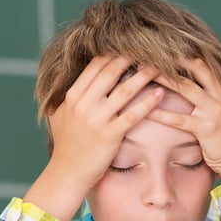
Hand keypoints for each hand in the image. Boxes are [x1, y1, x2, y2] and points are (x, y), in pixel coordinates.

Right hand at [24, 56, 162, 220]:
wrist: (66, 174)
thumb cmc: (66, 146)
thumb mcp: (59, 116)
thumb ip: (69, 97)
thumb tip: (77, 80)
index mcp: (73, 96)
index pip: (96, 65)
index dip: (115, 52)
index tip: (131, 46)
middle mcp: (84, 104)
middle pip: (111, 71)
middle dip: (133, 57)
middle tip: (152, 48)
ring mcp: (97, 119)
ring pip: (125, 90)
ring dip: (144, 75)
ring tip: (161, 66)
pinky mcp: (110, 135)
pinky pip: (132, 114)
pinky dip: (148, 103)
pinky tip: (160, 94)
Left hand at [147, 59, 220, 181]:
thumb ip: (213, 93)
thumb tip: (191, 79)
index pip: (204, 61)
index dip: (184, 50)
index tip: (164, 42)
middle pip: (195, 66)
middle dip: (172, 57)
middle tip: (149, 50)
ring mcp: (215, 111)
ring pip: (185, 88)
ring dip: (162, 78)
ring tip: (142, 72)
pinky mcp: (206, 129)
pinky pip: (179, 119)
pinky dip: (160, 114)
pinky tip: (146, 110)